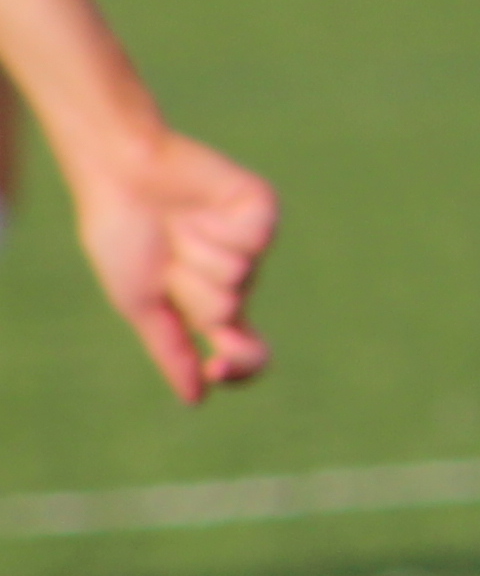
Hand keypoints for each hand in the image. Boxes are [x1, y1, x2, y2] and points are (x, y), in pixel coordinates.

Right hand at [71, 123, 274, 404]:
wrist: (120, 176)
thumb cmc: (125, 237)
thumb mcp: (140, 303)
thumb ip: (170, 349)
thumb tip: (196, 399)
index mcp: (210, 307)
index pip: (248, 355)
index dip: (241, 368)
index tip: (218, 365)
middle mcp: (238, 279)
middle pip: (228, 312)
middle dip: (187, 289)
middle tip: (167, 257)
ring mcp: (253, 245)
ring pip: (239, 276)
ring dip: (195, 255)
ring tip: (178, 227)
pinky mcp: (262, 212)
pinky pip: (255, 240)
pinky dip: (217, 229)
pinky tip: (200, 209)